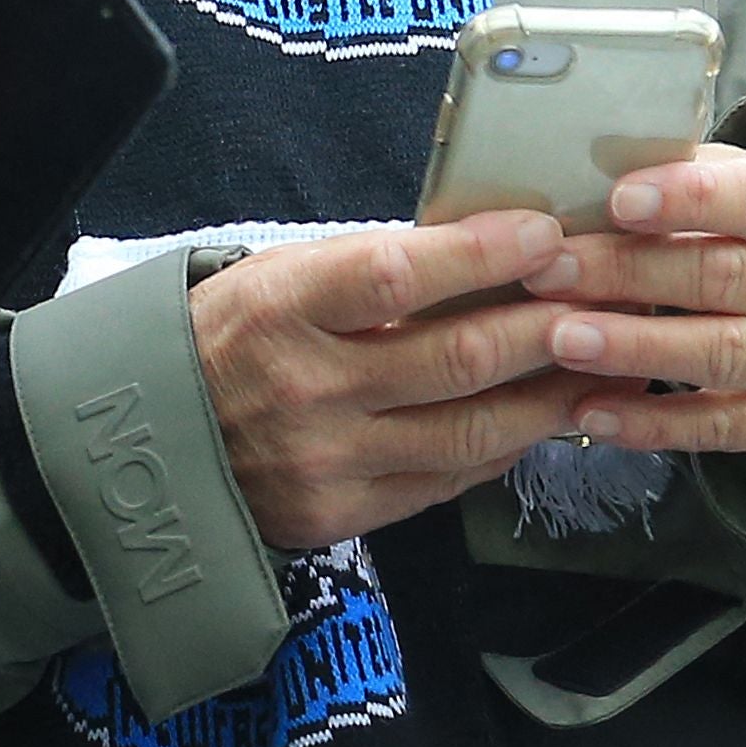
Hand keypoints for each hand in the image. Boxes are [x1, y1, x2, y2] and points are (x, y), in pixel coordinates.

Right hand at [188, 211, 595, 548]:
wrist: (141, 445)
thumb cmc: (221, 339)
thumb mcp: (274, 278)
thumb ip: (366, 272)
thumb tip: (480, 253)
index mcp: (280, 309)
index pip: (400, 275)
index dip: (482, 253)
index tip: (543, 232)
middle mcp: (308, 389)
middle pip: (458, 358)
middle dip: (549, 325)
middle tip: (604, 299)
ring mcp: (329, 461)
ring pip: (473, 429)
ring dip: (552, 395)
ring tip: (605, 364)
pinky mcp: (344, 514)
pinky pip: (448, 479)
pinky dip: (504, 445)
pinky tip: (540, 416)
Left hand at [518, 144, 745, 456]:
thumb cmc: (743, 221)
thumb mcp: (728, 177)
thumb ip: (673, 173)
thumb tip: (579, 178)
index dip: (690, 199)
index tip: (619, 201)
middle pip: (726, 277)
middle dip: (628, 274)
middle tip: (550, 273)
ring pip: (724, 353)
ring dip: (635, 349)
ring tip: (562, 340)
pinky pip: (724, 427)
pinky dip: (653, 422)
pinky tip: (591, 410)